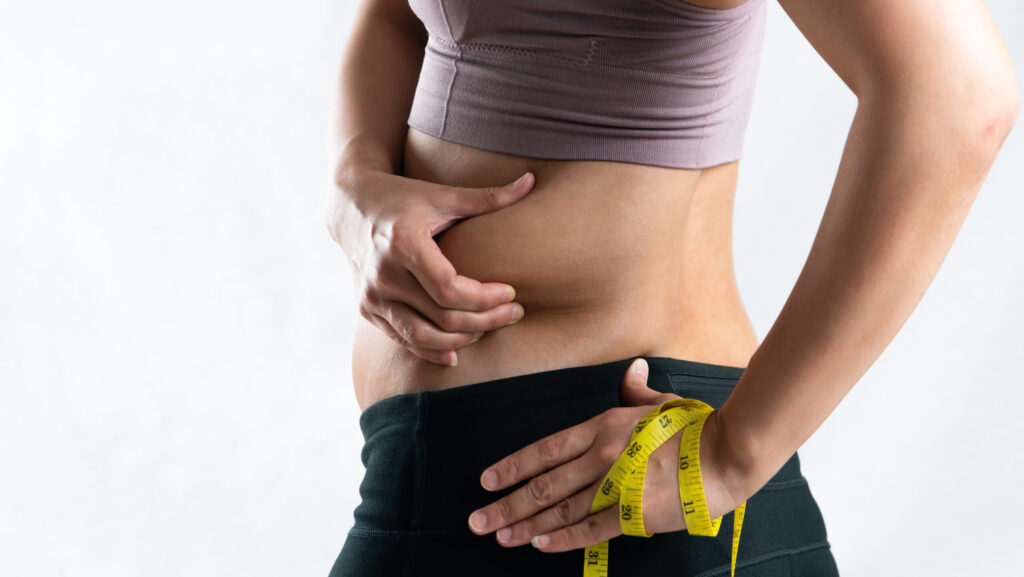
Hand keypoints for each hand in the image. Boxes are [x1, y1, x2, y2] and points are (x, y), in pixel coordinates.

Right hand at [326, 165, 534, 365]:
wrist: (350, 206)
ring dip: (461, 341)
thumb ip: (487, 196)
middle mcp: (384, 274)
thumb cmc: (403, 197)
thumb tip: (531, 182)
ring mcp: (372, 295)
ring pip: (421, 337)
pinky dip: (432, 351)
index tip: (511, 292)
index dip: (485, 298)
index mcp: (404, 243)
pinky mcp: (366, 308)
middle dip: (484, 321)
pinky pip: (402, 340)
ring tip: (488, 329)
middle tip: (513, 313)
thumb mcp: (442, 195)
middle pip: (442, 317)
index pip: (450, 289)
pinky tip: (457, 352)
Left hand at [467, 358, 747, 551]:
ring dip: (525, 524)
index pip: (545, 449)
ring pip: (560, 508)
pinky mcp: (635, 512)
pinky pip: (591, 529)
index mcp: (603, 427)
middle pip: (544, 484)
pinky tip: (538, 544)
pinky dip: (563, 539)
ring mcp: (617, 485)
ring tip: (498, 535)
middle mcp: (602, 455)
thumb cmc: (694, 426)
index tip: (487, 480)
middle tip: (477, 520)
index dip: (512, 466)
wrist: (726, 454)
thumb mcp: (660, 401)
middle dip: (506, 504)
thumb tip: (632, 370)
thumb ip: (636, 389)